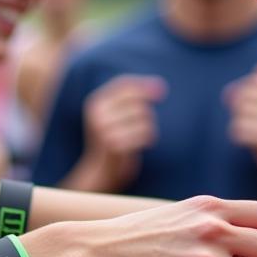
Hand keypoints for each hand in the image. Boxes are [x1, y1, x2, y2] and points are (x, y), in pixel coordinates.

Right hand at [80, 75, 165, 190]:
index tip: (162, 90)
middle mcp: (97, 114)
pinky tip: (141, 145)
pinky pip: (144, 133)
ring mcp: (104, 129)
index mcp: (95, 103)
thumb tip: (160, 86)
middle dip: (146, 114)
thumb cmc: (113, 139)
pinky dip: (148, 138)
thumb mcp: (115, 114)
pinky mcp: (114, 144)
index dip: (144, 85)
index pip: (124, 85)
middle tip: (139, 127)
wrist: (100, 171)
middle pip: (139, 102)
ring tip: (138, 137)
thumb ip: (134, 98)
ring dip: (148, 128)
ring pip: (144, 117)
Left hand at [224, 63, 256, 183]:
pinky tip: (251, 141)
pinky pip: (237, 130)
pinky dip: (239, 136)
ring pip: (238, 115)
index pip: (251, 83)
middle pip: (241, 98)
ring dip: (241, 125)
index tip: (253, 108)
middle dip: (241, 111)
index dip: (245, 95)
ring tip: (254, 132)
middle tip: (252, 123)